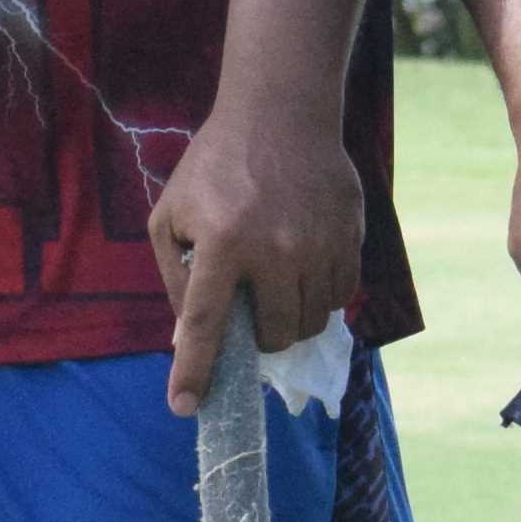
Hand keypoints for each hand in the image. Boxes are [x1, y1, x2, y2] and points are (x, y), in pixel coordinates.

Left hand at [146, 100, 363, 417]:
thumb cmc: (214, 166)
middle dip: (260, 338)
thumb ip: (175, 277)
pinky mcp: (350, 236)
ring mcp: (318, 244)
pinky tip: (304, 267)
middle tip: (251, 310)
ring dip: (291, 318)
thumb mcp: (171, 214)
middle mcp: (275, 249)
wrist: (280, 113)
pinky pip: (340, 296)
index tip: (186, 408)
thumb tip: (185, 339)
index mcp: (222, 243)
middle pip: (273, 335)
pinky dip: (320, 297)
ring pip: (311, 321)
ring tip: (277, 282)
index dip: (194, 371)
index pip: (205, 324)